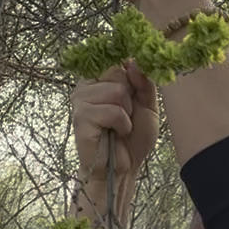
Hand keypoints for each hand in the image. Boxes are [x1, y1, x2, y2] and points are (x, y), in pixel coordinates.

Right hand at [73, 63, 158, 180]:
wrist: (124, 168)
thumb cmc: (133, 137)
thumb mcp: (148, 105)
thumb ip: (144, 81)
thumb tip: (133, 60)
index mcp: (100, 79)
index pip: (117, 60)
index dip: (132, 74)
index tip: (135, 91)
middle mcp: (86, 86)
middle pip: (117, 72)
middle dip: (130, 96)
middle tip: (126, 115)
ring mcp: (80, 100)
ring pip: (117, 91)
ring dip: (126, 113)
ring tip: (119, 126)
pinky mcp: (81, 117)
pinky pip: (113, 111)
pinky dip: (122, 125)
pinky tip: (113, 134)